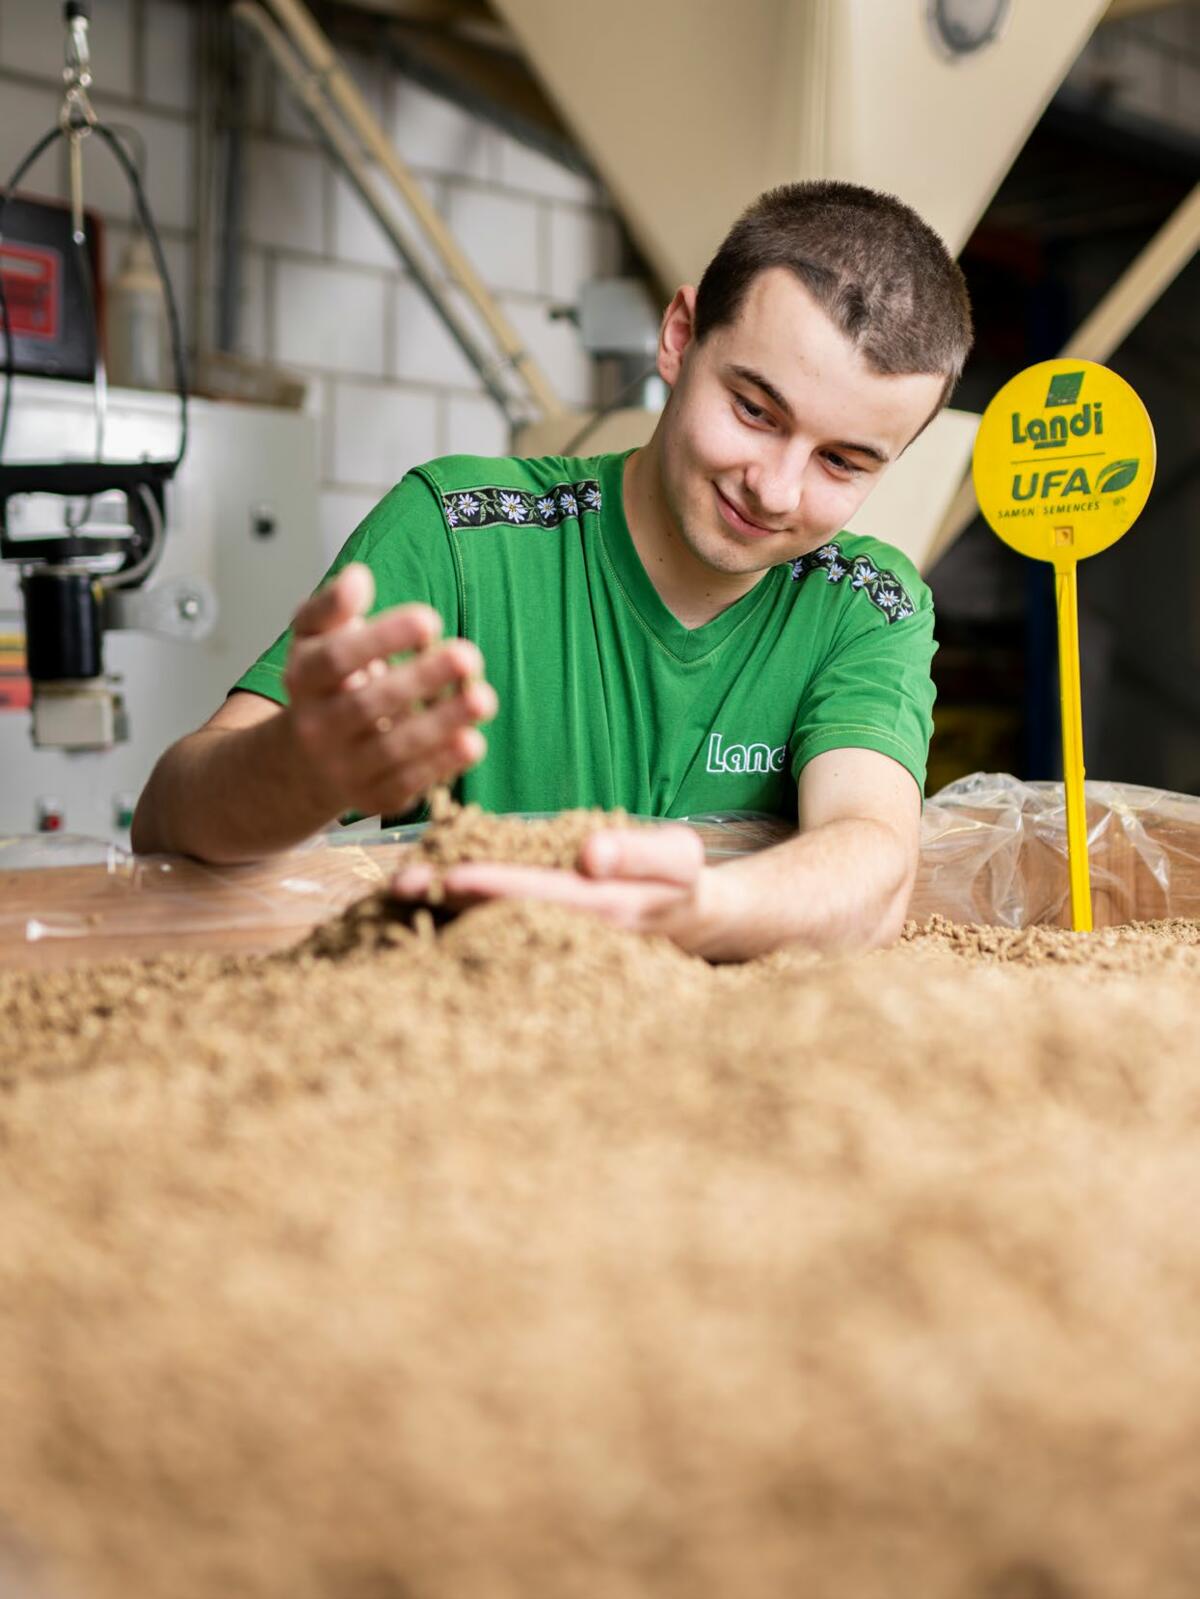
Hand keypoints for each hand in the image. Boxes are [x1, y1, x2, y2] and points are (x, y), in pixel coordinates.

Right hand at [282, 563, 497, 818]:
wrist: (305, 762)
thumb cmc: (327, 687)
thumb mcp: (316, 639)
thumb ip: (334, 606)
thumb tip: (358, 579)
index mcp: (302, 679)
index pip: (336, 658)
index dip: (382, 639)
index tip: (429, 620)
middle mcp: (316, 727)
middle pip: (367, 704)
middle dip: (421, 679)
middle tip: (468, 655)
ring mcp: (342, 767)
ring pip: (391, 750)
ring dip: (441, 725)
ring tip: (482, 699)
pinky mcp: (371, 798)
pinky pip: (407, 783)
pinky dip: (441, 765)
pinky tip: (472, 742)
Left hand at [392, 823, 724, 954]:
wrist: (687, 926)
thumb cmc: (679, 882)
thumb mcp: (678, 857)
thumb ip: (639, 852)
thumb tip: (592, 855)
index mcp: (607, 913)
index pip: (545, 895)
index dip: (500, 887)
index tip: (455, 876)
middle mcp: (572, 939)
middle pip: (505, 917)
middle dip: (452, 901)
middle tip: (401, 883)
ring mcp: (553, 947)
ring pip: (493, 926)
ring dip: (443, 909)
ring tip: (398, 889)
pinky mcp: (540, 943)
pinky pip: (495, 928)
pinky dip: (456, 914)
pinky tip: (420, 898)